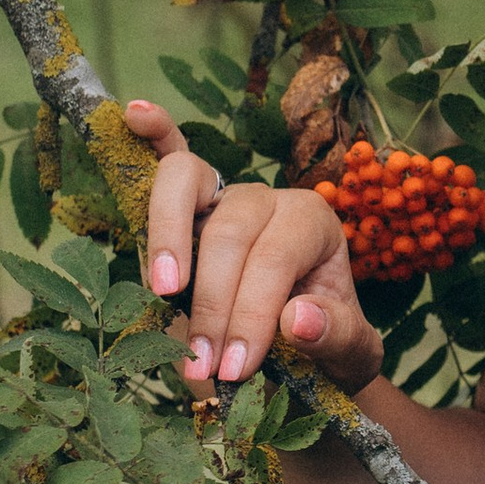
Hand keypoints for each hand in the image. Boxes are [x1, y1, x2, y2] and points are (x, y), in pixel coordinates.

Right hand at [126, 96, 383, 395]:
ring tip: (163, 293)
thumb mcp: (351, 353)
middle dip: (211, 302)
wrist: (309, 347)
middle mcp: (267, 199)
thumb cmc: (328, 343)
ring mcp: (224, 194)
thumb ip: (336, 335)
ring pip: (188, 182)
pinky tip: (133, 115)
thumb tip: (296, 318)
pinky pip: (169, 155)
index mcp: (313, 223)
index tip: (233, 368)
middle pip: (229, 230)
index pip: (275, 258)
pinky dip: (152, 134)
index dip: (249, 313)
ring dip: (167, 238)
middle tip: (202, 365)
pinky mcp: (191, 202)